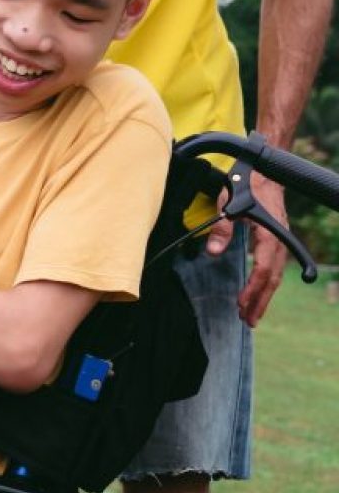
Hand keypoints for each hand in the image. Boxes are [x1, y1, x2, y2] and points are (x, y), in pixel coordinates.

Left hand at [205, 171, 287, 326]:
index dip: (253, 289)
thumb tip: (213, 251)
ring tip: (250, 315)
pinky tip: (256, 294)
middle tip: (248, 321)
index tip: (241, 304)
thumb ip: (221, 228)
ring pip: (275, 275)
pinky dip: (265, 283)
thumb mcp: (228, 204)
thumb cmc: (245, 185)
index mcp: (271, 235)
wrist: (264, 171)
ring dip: (263, 296)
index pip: (264, 270)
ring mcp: (280, 241)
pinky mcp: (275, 241)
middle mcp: (279, 241)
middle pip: (273, 278)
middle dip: (260, 301)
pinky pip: (273, 267)